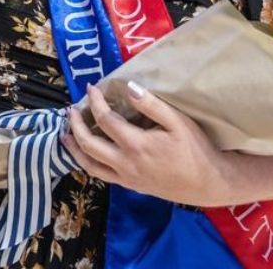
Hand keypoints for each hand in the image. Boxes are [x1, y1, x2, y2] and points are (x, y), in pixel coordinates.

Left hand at [62, 82, 232, 206]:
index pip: (105, 120)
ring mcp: (125, 177)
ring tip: (65, 134)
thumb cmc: (195, 149)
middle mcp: (125, 163)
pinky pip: (101, 175)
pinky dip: (87, 163)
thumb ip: (151, 105)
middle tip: (70, 109)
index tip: (91, 88)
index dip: (95, 102)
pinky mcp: (129, 185)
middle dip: (76, 125)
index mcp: (136, 145)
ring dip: (74, 148)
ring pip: (90, 165)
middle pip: (89, 144)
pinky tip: (86, 154)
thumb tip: (128, 88)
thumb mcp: (177, 121)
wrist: (207, 182)